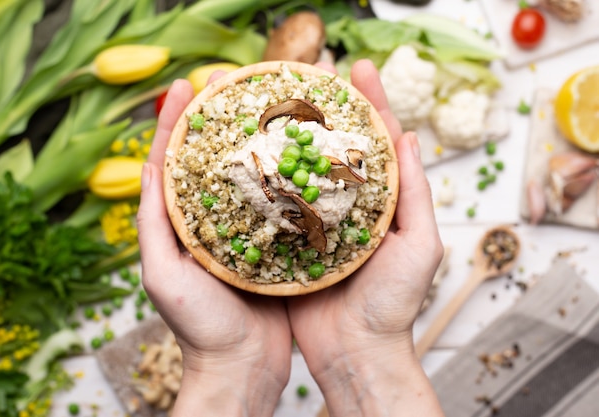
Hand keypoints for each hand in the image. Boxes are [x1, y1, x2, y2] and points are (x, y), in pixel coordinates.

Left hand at [137, 79, 291, 416]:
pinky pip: (279, 199)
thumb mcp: (162, 274)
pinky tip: (299, 149)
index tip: (186, 85)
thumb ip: (154, 223)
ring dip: (256, 136)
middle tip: (231, 80)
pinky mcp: (276, 242)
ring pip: (249, 173)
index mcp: (180, 223)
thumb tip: (151, 166)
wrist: (243, 367)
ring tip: (267, 103)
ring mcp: (246, 228)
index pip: (172, 161)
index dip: (175, 121)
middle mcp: (212, 220)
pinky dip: (285, 171)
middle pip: (213, 159)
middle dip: (220, 118)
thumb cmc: (198, 327)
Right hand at [288, 60, 444, 415]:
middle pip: (336, 146)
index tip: (358, 69)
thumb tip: (410, 138)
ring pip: (302, 168)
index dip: (371, 104)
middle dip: (327, 108)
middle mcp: (345, 205)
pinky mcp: (286, 241)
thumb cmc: (394, 304)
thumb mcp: (419, 246)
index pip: (377, 142)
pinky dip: (267, 175)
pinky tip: (254, 151)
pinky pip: (276, 202)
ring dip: (292, 133)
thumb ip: (414, 194)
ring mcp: (314, 221)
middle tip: (312, 72)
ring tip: (279, 99)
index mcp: (380, 202)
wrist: (356, 352)